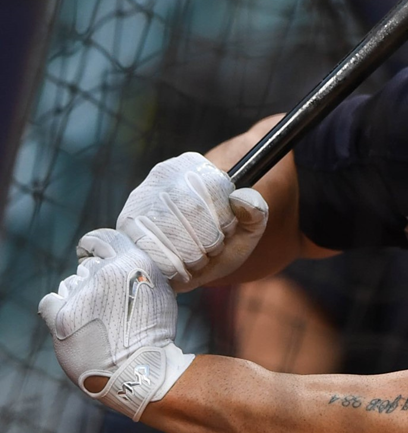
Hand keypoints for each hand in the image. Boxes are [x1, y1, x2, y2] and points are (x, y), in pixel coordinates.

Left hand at [38, 229, 194, 420]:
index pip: (102, 238)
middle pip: (87, 267)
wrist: (140, 370)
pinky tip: (73, 324)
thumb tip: (115, 259)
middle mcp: (107, 273)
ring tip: (97, 322)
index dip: (93, 245)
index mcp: (134, 262)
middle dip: (93, 282)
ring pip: (69, 284)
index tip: (90, 254)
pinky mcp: (63, 318)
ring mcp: (83, 295)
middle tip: (107, 306)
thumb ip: (138, 269)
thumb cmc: (152, 333)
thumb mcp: (159, 290)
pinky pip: (49, 302)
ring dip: (78, 298)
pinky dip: (58, 310)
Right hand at [117, 151, 267, 291]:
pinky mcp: (125, 226)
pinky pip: (147, 248)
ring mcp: (139, 199)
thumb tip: (241, 199)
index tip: (227, 231)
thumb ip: (256, 211)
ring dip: (188, 254)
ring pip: (165, 229)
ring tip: (196, 258)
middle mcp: (162, 175)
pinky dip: (169, 265)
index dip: (223, 220)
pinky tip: (178, 266)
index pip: (211, 188)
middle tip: (211, 251)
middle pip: (188, 208)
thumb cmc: (225, 236)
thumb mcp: (250, 224)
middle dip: (206, 240)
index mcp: (194, 165)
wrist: (198, 254)